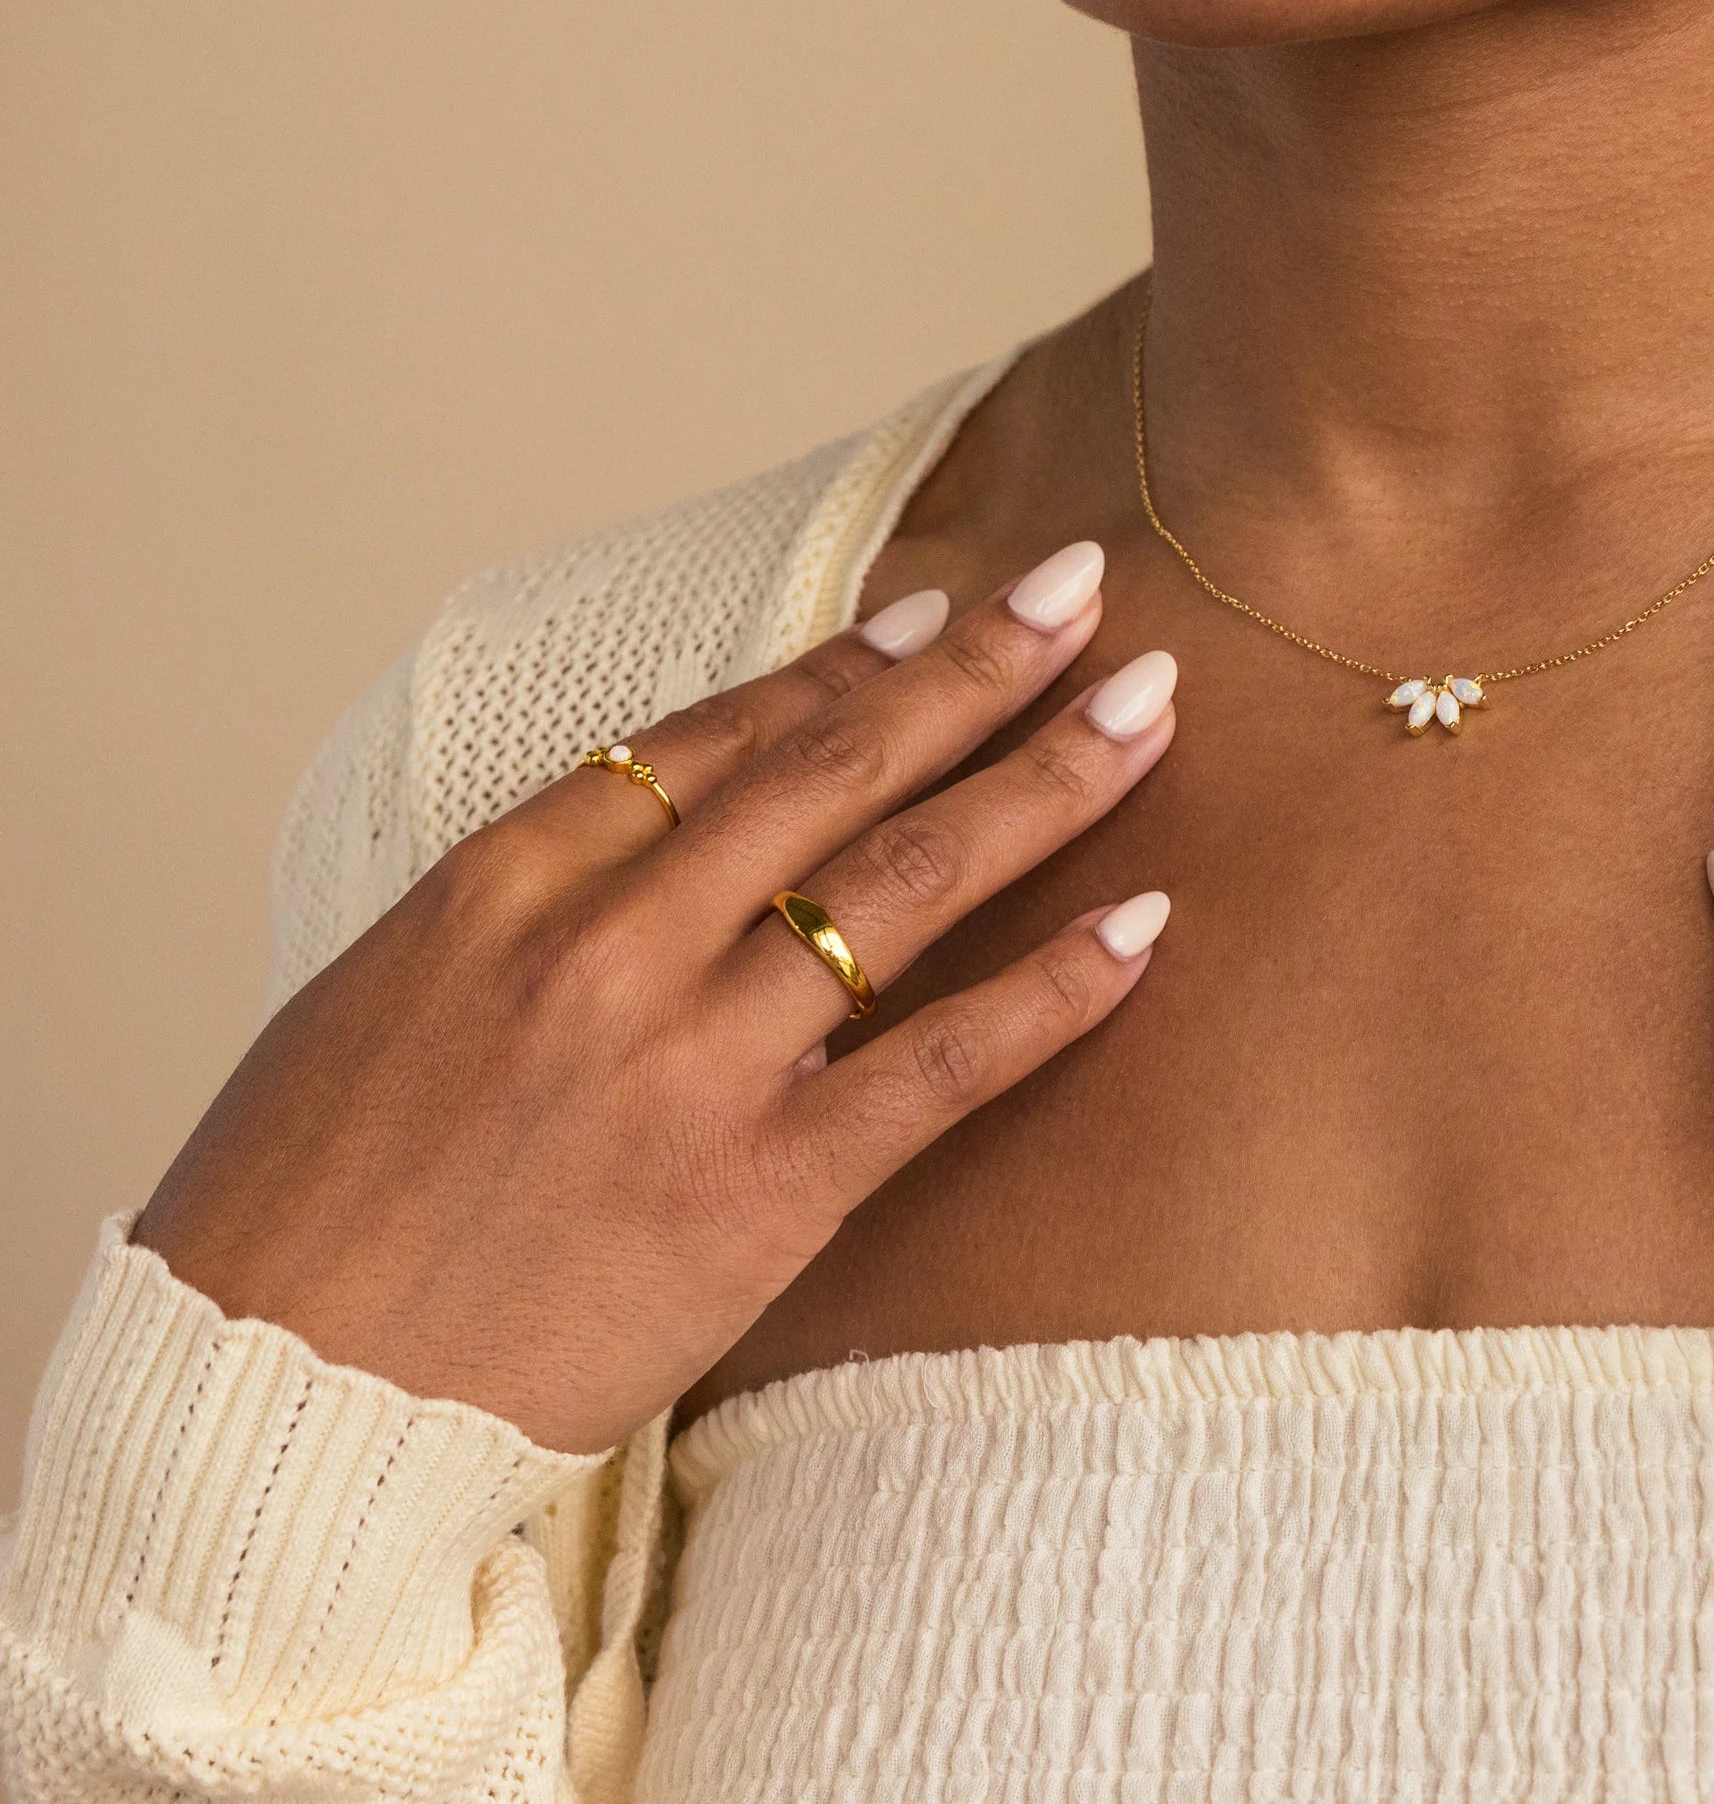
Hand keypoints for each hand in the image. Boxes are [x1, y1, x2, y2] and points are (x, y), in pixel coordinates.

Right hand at [134, 551, 1176, 1455]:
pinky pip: (942, 1067)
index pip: (718, 735)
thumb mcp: (376, 998)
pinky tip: (1147, 925)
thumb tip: (656, 823)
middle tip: (1084, 588)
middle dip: (979, 668)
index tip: (941, 611)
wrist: (266, 1419)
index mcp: (505, 885)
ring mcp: (691, 1064)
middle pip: (838, 768)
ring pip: (913, 881)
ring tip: (1154, 708)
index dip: (846, 666)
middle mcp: (611, 948)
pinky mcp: (759, 1194)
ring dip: (1050, 781)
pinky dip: (1057, 990)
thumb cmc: (300, 1213)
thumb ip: (526, 900)